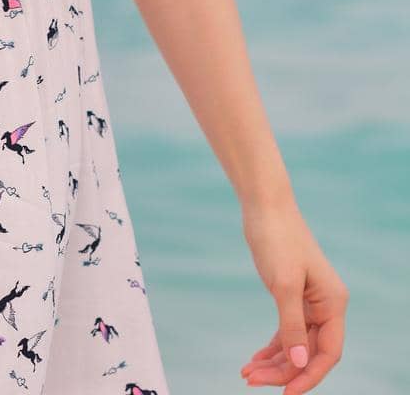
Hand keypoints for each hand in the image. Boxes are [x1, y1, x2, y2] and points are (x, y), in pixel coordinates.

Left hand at [239, 196, 348, 391]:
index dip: (309, 376)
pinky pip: (286, 331)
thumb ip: (292, 326)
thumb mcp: (283, 285)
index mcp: (333, 303)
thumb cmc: (277, 238)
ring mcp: (309, 301)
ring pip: (296, 344)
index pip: (328, 353)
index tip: (285, 394)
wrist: (263, 205)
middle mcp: (326, 305)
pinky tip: (255, 359)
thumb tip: (301, 364)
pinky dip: (272, 347)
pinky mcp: (292, 296)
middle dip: (284, 371)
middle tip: (252, 380)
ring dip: (275, 362)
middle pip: (310, 352)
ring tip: (248, 374)